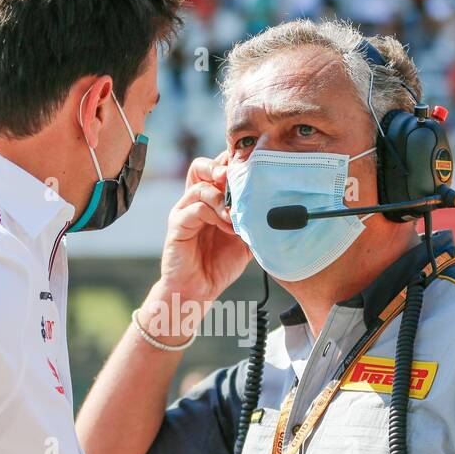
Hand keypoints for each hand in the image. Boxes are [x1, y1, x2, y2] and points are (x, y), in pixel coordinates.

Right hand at [158, 151, 250, 304]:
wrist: (199, 290)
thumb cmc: (219, 265)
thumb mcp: (244, 239)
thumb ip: (254, 220)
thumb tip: (277, 205)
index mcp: (210, 201)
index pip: (217, 168)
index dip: (232, 163)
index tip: (251, 170)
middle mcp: (194, 202)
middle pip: (200, 167)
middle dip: (220, 168)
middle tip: (236, 180)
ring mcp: (184, 212)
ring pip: (200, 187)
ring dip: (222, 198)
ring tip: (235, 217)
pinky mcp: (177, 226)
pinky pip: (194, 209)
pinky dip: (213, 214)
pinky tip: (227, 228)